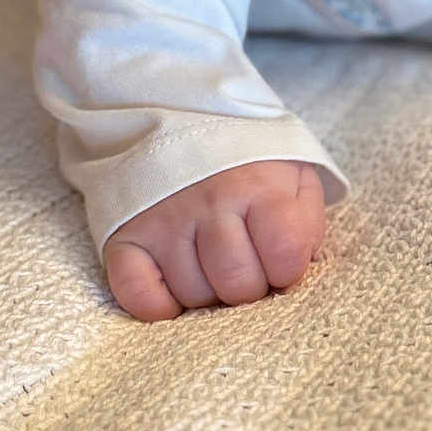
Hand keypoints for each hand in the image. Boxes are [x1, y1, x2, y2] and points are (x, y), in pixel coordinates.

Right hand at [103, 160, 325, 322]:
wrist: (185, 125)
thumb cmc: (249, 167)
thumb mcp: (294, 179)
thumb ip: (306, 225)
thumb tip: (295, 270)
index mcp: (257, 187)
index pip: (285, 256)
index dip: (288, 269)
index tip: (279, 260)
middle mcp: (208, 203)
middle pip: (237, 284)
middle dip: (249, 286)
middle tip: (245, 265)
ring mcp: (163, 222)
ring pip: (193, 296)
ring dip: (207, 292)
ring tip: (211, 264)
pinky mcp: (126, 238)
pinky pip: (138, 295)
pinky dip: (158, 305)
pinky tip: (175, 288)